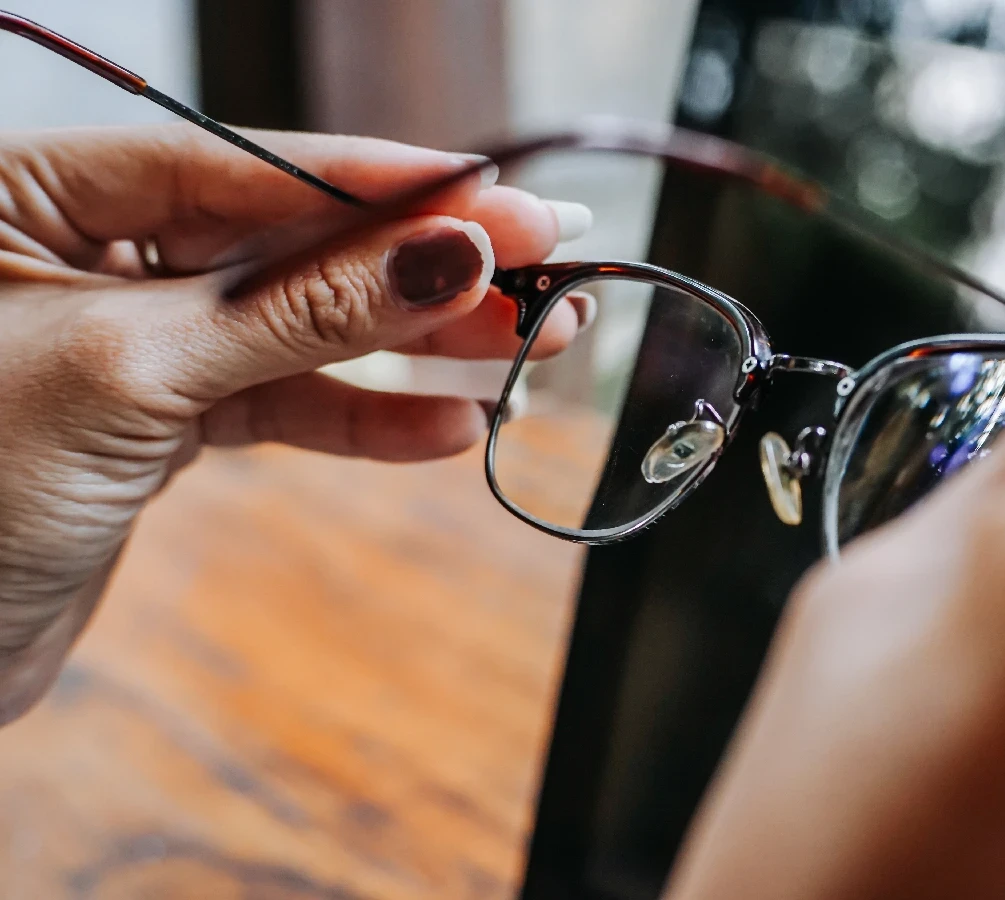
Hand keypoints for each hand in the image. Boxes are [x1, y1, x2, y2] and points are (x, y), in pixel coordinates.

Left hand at [0, 125, 589, 721]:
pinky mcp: (159, 423)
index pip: (248, 165)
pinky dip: (365, 420)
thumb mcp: (136, 371)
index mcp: (34, 190)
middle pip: (296, 242)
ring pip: (304, 325)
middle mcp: (86, 251)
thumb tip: (448, 252)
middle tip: (553, 268)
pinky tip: (447, 425)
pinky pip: (282, 405)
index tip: (506, 199)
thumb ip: (300, 308)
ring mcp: (132, 339)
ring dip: (421, 342)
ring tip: (536, 342)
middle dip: (427, 265)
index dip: (389, 186)